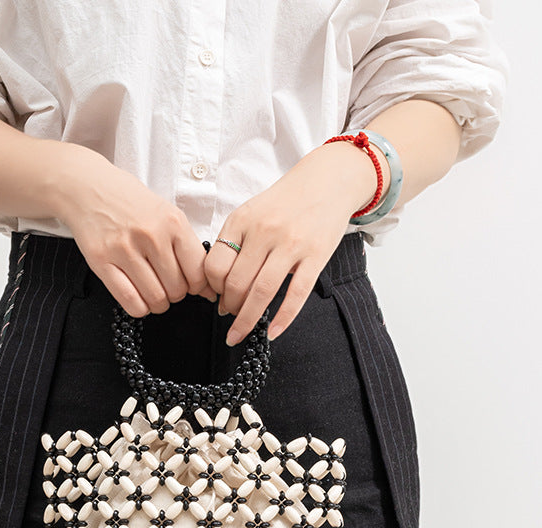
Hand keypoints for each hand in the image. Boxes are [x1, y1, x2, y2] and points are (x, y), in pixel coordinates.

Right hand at [54, 145, 218, 315]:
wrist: (88, 188)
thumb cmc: (129, 202)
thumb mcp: (166, 213)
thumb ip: (187, 247)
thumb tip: (207, 288)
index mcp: (172, 222)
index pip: (197, 272)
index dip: (198, 287)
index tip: (192, 286)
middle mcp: (151, 235)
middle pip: (177, 289)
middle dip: (176, 295)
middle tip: (168, 286)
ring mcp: (124, 249)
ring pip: (155, 298)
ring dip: (158, 303)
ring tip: (154, 293)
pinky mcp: (102, 262)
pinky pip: (130, 301)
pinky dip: (140, 307)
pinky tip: (139, 298)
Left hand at [204, 141, 379, 344]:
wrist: (328, 180)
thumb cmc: (285, 202)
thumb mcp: (251, 212)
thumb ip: (234, 242)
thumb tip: (218, 284)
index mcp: (242, 221)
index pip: (215, 265)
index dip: (213, 288)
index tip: (217, 297)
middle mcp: (264, 232)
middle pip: (236, 283)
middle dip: (229, 307)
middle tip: (230, 315)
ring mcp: (292, 244)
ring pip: (262, 292)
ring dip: (247, 320)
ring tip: (239, 332)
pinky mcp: (316, 256)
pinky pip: (296, 294)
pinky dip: (283, 318)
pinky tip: (272, 333)